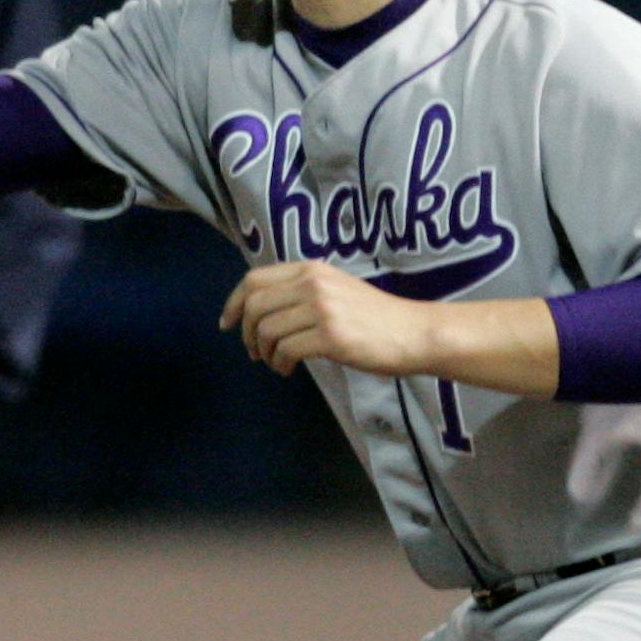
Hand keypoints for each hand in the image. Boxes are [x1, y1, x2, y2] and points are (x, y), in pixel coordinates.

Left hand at [220, 261, 434, 378]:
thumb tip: (261, 309)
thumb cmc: (375, 318)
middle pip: (254, 305)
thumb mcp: (337, 289)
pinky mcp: (331, 336)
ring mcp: (323, 309)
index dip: (233, 302)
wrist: (414, 332)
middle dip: (245, 333)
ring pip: (267, 330)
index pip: (254, 279)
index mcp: (312, 270)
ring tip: (276, 363)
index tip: (226, 323)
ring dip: (264, 352)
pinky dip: (280, 364)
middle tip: (254, 353)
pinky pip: (286, 350)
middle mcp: (314, 284)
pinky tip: (289, 370)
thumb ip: (303, 291)